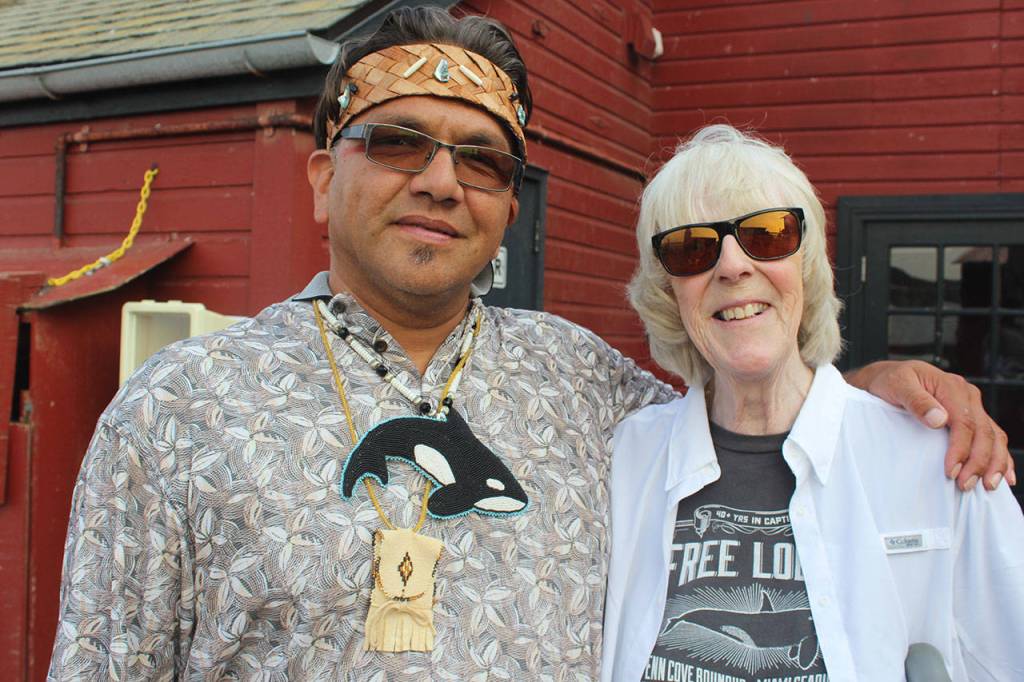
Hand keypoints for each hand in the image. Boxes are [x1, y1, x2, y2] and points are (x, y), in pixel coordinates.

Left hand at [845, 360, 1014, 491]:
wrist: (887, 378)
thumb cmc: (890, 382)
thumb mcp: (896, 386)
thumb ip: (916, 400)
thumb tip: (939, 419)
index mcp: (951, 387)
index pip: (964, 422)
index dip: (961, 449)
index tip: (951, 471)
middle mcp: (967, 396)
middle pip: (984, 432)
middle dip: (979, 462)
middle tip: (965, 485)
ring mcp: (972, 407)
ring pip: (994, 437)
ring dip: (994, 463)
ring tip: (987, 486)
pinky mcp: (972, 418)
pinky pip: (993, 438)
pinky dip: (1001, 457)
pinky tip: (1005, 476)